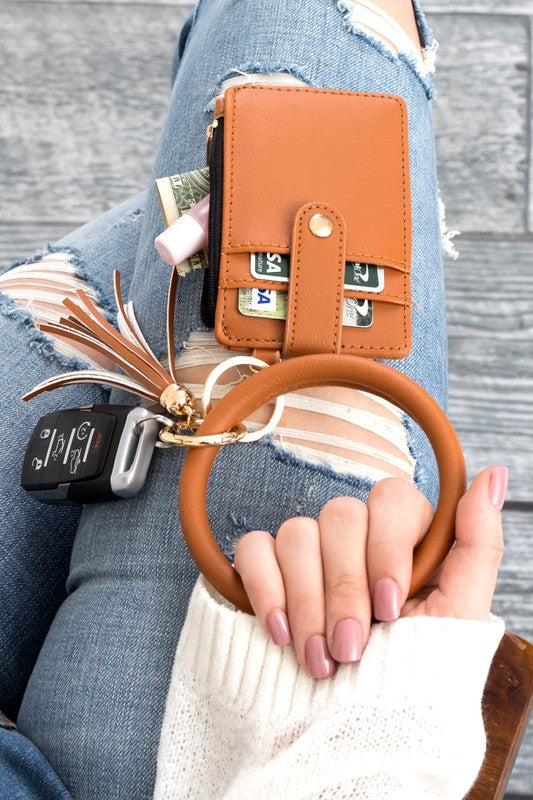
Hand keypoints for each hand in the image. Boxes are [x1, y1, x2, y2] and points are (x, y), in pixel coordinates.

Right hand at [233, 467, 506, 678]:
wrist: (356, 733)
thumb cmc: (413, 676)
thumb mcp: (459, 617)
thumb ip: (479, 543)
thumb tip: (493, 475)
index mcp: (403, 539)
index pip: (392, 498)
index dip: (386, 548)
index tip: (389, 608)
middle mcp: (355, 538)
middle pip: (340, 515)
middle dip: (345, 590)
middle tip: (351, 648)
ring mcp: (308, 552)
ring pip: (297, 532)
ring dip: (306, 602)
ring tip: (319, 660)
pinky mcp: (265, 570)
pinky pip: (254, 549)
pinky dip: (265, 590)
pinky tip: (279, 634)